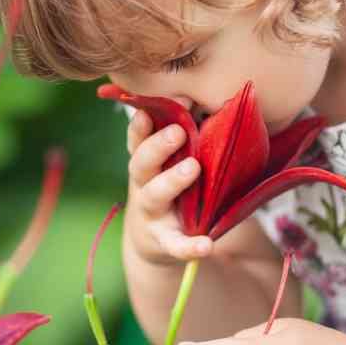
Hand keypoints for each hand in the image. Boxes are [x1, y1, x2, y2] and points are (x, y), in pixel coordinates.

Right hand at [125, 109, 212, 263]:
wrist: (150, 238)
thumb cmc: (168, 186)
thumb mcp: (167, 162)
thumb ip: (183, 135)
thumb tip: (207, 98)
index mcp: (146, 161)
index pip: (138, 137)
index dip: (143, 121)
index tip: (158, 104)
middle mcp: (143, 184)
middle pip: (141, 162)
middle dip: (157, 146)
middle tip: (178, 132)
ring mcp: (152, 213)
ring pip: (154, 195)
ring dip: (171, 180)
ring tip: (193, 168)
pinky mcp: (165, 242)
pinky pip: (176, 245)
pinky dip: (189, 246)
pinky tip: (206, 245)